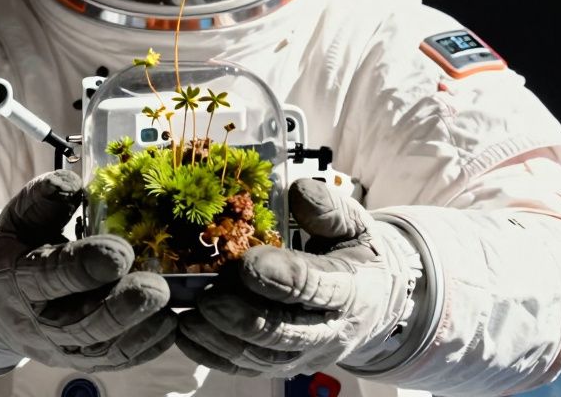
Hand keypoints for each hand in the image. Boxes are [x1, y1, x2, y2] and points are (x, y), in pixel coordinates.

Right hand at [0, 170, 175, 371]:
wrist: (0, 299)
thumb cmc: (20, 248)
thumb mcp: (19, 217)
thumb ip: (42, 198)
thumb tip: (71, 182)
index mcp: (15, 278)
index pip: (47, 276)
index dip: (84, 266)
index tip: (122, 251)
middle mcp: (35, 321)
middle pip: (79, 324)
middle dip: (120, 308)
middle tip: (155, 288)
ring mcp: (59, 346)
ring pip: (100, 348)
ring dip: (138, 330)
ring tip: (168, 307)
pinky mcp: (82, 359)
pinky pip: (115, 360)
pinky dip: (145, 346)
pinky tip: (169, 324)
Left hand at [177, 178, 420, 376]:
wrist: (372, 300)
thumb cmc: (353, 254)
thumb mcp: (353, 224)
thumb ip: (328, 208)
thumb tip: (299, 192)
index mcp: (352, 289)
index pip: (315, 287)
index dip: (280, 278)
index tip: (245, 264)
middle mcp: (331, 330)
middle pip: (286, 332)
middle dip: (243, 317)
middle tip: (207, 297)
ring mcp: (308, 354)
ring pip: (264, 357)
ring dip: (223, 340)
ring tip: (189, 319)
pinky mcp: (286, 366)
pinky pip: (249, 368)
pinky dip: (216, 357)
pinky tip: (187, 335)